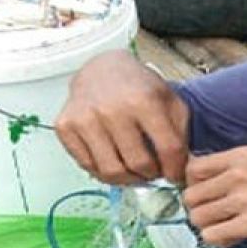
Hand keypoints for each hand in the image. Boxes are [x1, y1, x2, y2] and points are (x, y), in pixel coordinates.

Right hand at [54, 50, 189, 184]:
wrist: (101, 68)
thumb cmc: (138, 87)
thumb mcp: (169, 100)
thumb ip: (181, 133)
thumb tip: (181, 170)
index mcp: (144, 100)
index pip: (168, 149)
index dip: (176, 169)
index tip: (176, 175)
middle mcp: (112, 109)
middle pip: (139, 164)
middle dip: (151, 175)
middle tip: (154, 172)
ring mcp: (85, 118)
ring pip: (111, 171)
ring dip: (128, 179)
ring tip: (135, 171)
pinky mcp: (66, 125)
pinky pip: (87, 166)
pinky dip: (103, 172)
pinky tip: (113, 161)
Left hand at [184, 146, 246, 247]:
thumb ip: (241, 170)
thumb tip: (216, 185)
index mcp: (242, 155)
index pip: (194, 168)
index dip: (194, 185)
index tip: (206, 195)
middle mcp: (238, 173)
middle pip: (191, 195)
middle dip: (200, 209)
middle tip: (216, 217)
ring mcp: (245, 199)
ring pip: (198, 217)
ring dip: (208, 227)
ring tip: (226, 228)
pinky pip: (214, 235)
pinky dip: (220, 240)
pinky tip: (235, 237)